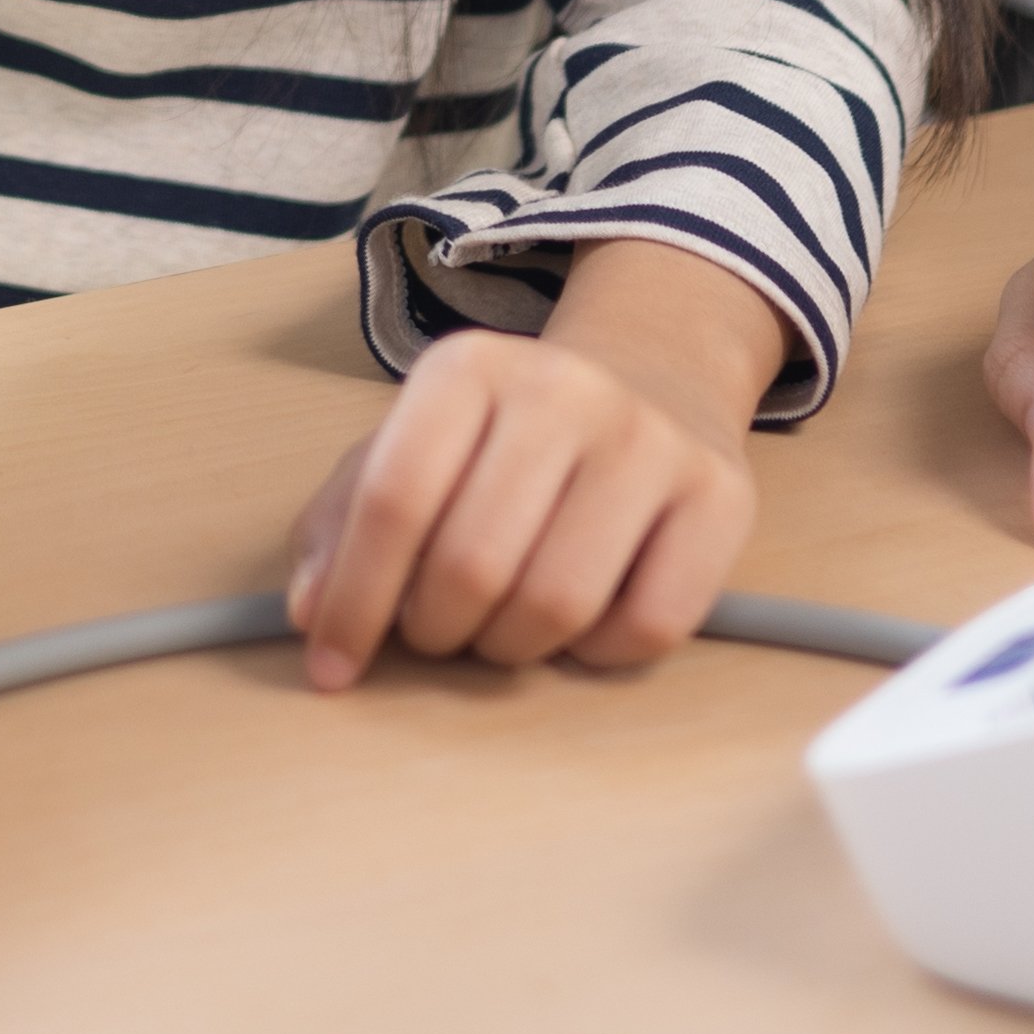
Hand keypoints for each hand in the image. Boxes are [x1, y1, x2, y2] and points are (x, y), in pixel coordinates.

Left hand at [287, 243, 774, 687]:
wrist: (652, 377)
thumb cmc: (506, 437)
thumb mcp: (413, 446)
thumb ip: (344, 523)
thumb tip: (313, 614)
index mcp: (467, 367)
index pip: (393, 498)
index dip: (354, 599)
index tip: (332, 666)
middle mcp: (564, 389)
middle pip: (472, 564)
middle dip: (436, 629)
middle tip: (437, 630)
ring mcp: (650, 440)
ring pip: (558, 605)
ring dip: (510, 647)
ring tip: (502, 624)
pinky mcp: (721, 496)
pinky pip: (649, 627)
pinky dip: (598, 654)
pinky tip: (583, 622)